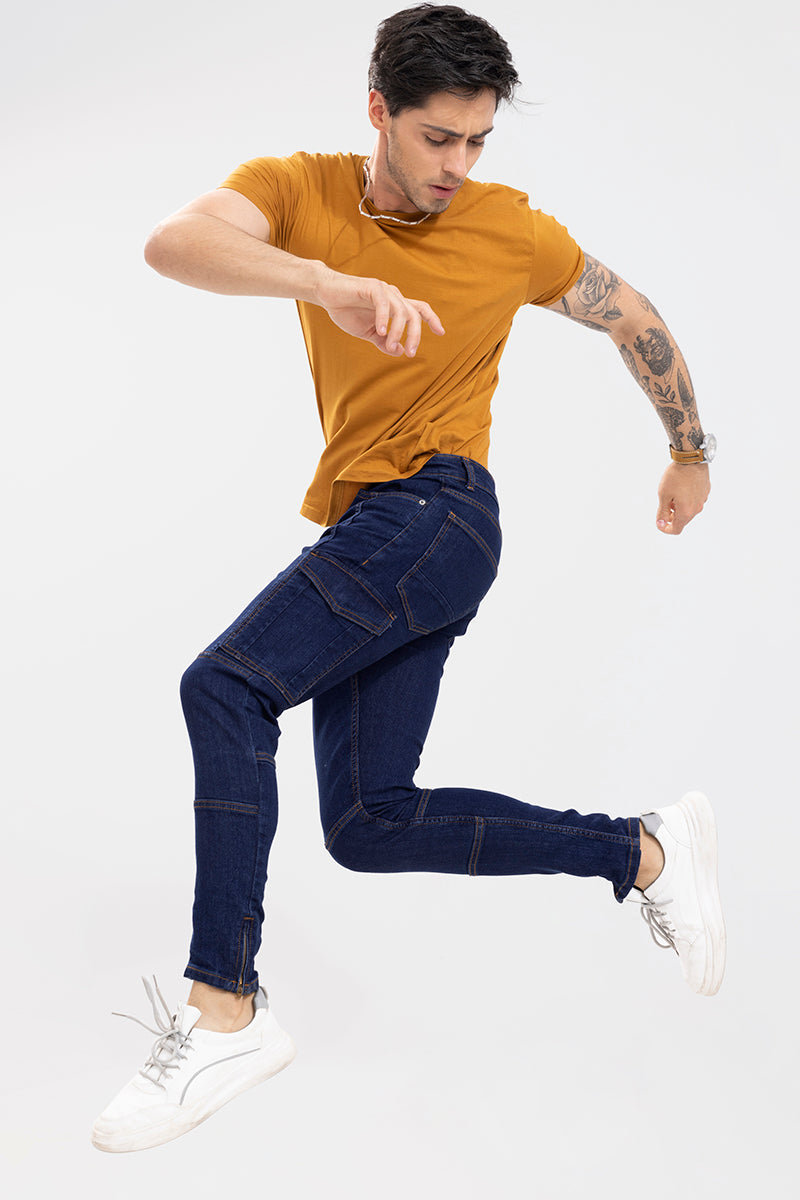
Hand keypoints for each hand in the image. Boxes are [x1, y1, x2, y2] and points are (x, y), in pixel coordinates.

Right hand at [315, 268, 444, 357]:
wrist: (326, 294)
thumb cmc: (347, 311)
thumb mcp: (368, 333)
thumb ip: (384, 342)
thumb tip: (400, 352)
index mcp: (395, 305)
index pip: (419, 310)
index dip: (432, 320)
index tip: (441, 333)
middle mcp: (393, 295)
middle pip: (414, 314)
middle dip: (415, 335)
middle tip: (411, 353)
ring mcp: (384, 289)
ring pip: (401, 310)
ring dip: (398, 332)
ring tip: (390, 346)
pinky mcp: (372, 286)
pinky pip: (383, 303)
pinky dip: (384, 318)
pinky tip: (380, 332)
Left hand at [656, 461, 709, 534]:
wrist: (691, 459)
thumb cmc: (675, 476)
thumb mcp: (663, 495)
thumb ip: (662, 512)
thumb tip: (661, 524)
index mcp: (686, 512)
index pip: (676, 529)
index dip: (665, 529)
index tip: (659, 522)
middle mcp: (697, 508)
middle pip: (682, 520)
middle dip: (671, 516)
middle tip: (663, 504)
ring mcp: (702, 500)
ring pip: (689, 510)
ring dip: (678, 508)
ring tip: (672, 494)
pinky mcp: (705, 491)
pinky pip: (694, 501)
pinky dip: (686, 499)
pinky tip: (681, 488)